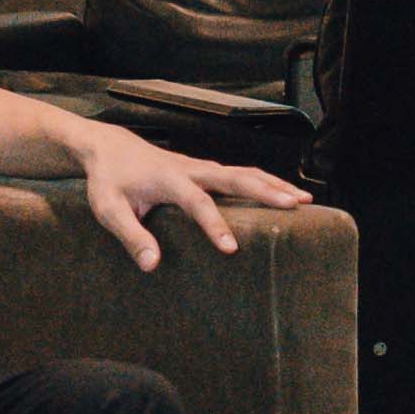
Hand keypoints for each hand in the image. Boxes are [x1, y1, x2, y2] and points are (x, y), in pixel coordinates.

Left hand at [66, 124, 304, 270]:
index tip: (231, 249)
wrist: (110, 148)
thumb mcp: (109, 210)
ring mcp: (202, 167)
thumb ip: (131, 236)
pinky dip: (265, 181)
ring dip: (274, 183)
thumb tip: (152, 265)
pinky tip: (283, 194)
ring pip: (245, 171)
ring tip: (305, 200)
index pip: (197, 203)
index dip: (214, 225)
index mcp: (169, 179)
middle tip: (294, 206)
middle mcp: (192, 169)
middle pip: (236, 177)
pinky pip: (241, 174)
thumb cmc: (109, 181)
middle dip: (266, 190)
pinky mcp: (206, 170)